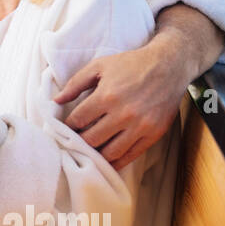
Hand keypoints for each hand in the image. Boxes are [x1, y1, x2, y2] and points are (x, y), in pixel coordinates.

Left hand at [53, 41, 186, 168]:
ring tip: (89, 153)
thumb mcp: (100, 66)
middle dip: (79, 142)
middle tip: (74, 142)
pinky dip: (117, 162)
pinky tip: (107, 161)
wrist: (168, 66)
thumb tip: (56, 100)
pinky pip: (131, 155)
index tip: (65, 128)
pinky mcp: (153, 134)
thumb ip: (75, 83)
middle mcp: (123, 114)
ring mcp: (140, 126)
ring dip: (96, 155)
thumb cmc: (131, 64)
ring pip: (110, 152)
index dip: (68, 126)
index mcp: (106, 96)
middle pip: (92, 139)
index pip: (78, 120)